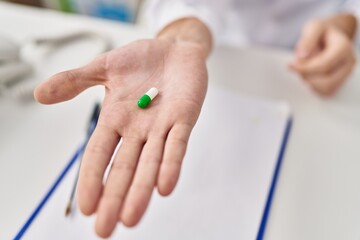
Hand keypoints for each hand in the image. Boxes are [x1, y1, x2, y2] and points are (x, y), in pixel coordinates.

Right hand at [34, 39, 207, 236]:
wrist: (174, 50)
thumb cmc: (141, 60)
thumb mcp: (104, 67)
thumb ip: (75, 81)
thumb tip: (40, 94)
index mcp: (115, 120)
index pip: (99, 154)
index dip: (92, 179)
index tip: (85, 207)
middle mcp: (137, 130)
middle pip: (124, 168)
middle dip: (115, 197)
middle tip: (105, 229)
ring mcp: (161, 126)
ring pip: (150, 163)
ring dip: (141, 190)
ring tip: (131, 217)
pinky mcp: (184, 118)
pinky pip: (177, 144)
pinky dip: (171, 164)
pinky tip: (164, 186)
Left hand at [289, 15, 356, 95]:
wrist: (331, 36)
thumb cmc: (322, 32)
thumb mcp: (313, 27)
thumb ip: (307, 39)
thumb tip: (302, 56)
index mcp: (344, 48)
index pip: (324, 65)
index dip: (305, 68)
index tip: (291, 65)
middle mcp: (349, 62)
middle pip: (326, 81)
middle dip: (307, 76)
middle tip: (298, 65)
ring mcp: (346, 74)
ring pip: (326, 89)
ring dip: (310, 81)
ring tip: (305, 67)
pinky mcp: (340, 82)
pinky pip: (325, 92)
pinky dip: (314, 86)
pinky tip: (309, 74)